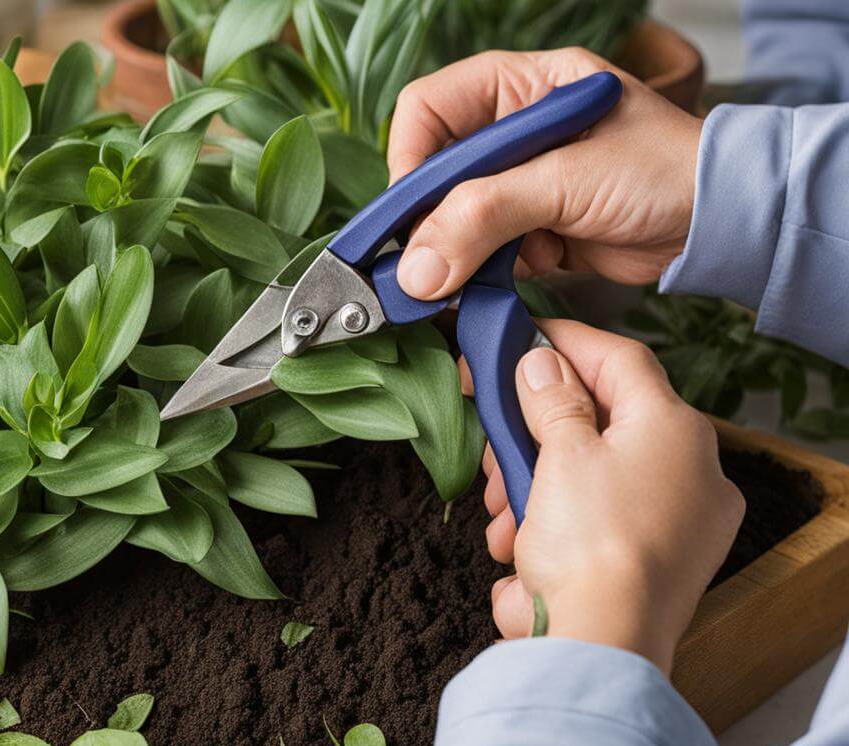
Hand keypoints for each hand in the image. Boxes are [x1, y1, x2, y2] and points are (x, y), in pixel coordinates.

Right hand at [387, 48, 703, 299]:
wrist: (725, 228)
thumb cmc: (666, 175)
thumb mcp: (567, 183)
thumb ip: (484, 216)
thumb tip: (415, 267)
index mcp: (523, 86)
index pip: (430, 107)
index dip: (411, 157)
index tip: (409, 210)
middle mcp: (516, 128)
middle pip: (436, 169)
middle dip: (433, 217)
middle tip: (430, 260)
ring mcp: (524, 180)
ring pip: (455, 216)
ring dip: (463, 249)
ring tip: (487, 268)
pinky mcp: (534, 226)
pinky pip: (484, 250)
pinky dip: (492, 269)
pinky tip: (528, 269)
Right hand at [467, 320, 743, 674]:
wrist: (600, 644)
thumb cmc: (590, 545)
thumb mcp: (559, 452)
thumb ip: (550, 399)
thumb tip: (542, 362)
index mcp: (676, 431)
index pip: (621, 358)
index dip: (566, 339)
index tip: (521, 334)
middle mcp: (690, 472)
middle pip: (600, 420)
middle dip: (534, 429)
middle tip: (492, 432)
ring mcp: (676, 522)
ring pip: (587, 473)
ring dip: (530, 482)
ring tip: (497, 506)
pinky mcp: (652, 564)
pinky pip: (592, 522)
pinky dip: (549, 525)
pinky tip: (515, 544)